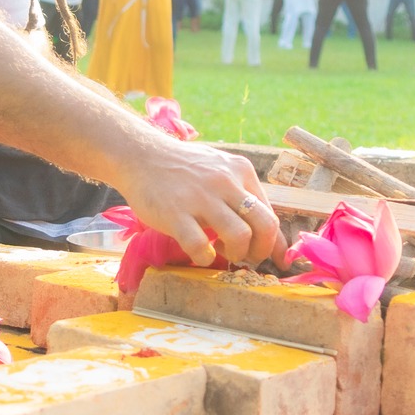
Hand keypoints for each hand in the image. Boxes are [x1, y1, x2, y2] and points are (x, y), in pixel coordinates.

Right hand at [114, 138, 279, 267]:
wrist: (140, 155)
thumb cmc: (183, 168)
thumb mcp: (219, 169)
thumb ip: (241, 194)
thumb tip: (266, 230)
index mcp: (241, 170)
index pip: (271, 213)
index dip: (274, 242)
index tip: (273, 259)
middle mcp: (225, 182)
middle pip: (265, 225)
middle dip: (261, 250)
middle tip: (248, 257)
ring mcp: (201, 198)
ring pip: (240, 236)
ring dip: (236, 254)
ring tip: (222, 252)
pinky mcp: (176, 214)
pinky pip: (201, 246)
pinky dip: (205, 257)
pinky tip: (200, 253)